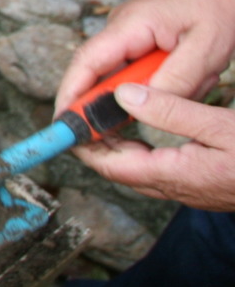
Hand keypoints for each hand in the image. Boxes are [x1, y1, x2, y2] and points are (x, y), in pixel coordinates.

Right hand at [53, 0, 234, 116]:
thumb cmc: (217, 6)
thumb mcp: (207, 48)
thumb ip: (175, 80)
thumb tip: (139, 106)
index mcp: (129, 26)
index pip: (87, 63)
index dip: (71, 95)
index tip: (65, 125)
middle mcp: (119, 30)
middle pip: (98, 76)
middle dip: (113, 105)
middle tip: (125, 134)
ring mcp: (128, 37)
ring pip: (126, 80)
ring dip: (156, 90)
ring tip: (199, 77)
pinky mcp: (140, 44)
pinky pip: (142, 74)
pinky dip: (165, 84)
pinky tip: (195, 73)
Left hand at [71, 84, 234, 209]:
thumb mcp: (219, 126)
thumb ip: (170, 112)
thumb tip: (123, 96)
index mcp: (174, 175)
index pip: (109, 165)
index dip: (83, 144)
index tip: (66, 123)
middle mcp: (176, 189)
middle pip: (118, 168)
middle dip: (94, 142)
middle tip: (82, 114)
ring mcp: (187, 190)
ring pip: (136, 170)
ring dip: (116, 145)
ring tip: (105, 116)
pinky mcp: (198, 186)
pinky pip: (155, 169)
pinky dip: (138, 149)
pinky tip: (142, 131)